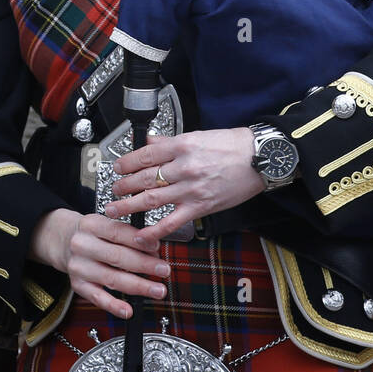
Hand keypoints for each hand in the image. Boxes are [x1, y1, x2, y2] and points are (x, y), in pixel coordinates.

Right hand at [28, 207, 170, 320]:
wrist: (63, 241)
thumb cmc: (93, 233)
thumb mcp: (106, 224)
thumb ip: (127, 234)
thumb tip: (154, 247)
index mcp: (91, 225)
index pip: (118, 233)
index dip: (140, 241)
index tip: (158, 247)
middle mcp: (83, 245)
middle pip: (117, 257)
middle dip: (145, 265)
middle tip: (164, 270)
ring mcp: (79, 267)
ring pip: (112, 279)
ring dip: (138, 286)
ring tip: (158, 290)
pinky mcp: (77, 285)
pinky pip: (97, 298)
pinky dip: (114, 305)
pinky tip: (128, 310)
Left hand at [106, 128, 263, 239]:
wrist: (259, 159)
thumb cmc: (232, 146)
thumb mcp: (198, 136)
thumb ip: (170, 142)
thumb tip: (149, 142)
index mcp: (182, 145)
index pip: (145, 155)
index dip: (126, 163)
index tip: (117, 168)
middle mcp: (184, 167)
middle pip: (144, 178)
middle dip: (124, 185)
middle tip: (113, 190)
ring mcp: (191, 188)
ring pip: (152, 199)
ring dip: (130, 205)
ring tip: (115, 209)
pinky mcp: (200, 206)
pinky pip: (172, 222)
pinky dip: (154, 230)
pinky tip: (141, 235)